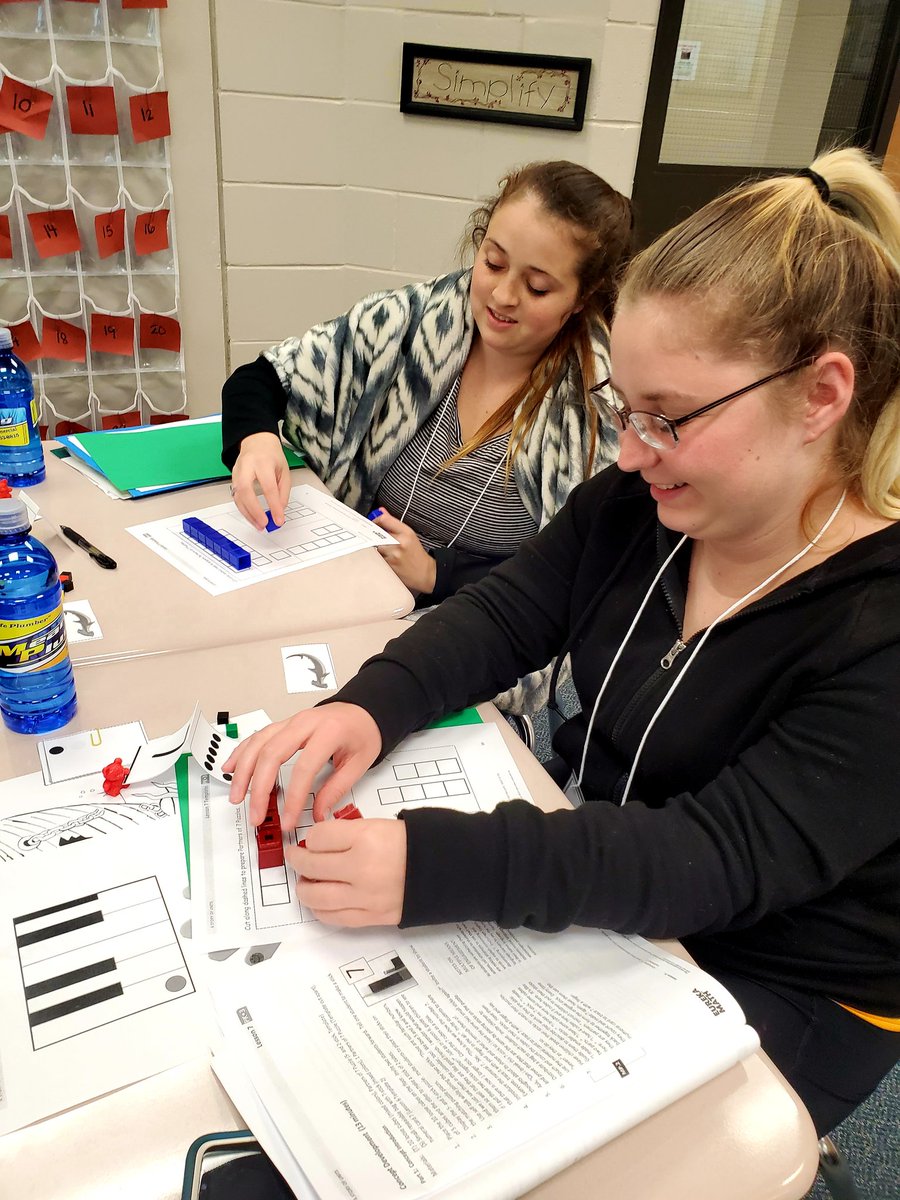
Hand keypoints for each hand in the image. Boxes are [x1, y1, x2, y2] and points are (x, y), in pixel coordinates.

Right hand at [223, 703, 381, 826]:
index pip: (303, 768)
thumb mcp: (359, 763)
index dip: (292, 798)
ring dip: (243, 771)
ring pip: (258, 743)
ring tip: (237, 796)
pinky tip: (230, 767)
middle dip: (259, 788)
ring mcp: (291, 721)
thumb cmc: (363, 732)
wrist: (364, 709)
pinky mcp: (284, 724)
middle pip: (272, 754)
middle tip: (256, 814)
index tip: (287, 820)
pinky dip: (241, 752)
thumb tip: (318, 814)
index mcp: (328, 732)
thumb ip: (337, 789)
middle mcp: (305, 723)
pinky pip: (257, 736)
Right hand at [230, 431, 290, 530]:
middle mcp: (247, 466)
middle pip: (246, 490)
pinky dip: (244, 510)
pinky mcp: (232, 479)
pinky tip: (252, 518)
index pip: (268, 487)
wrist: (256, 441)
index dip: (274, 505)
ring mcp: (236, 472)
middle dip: (254, 511)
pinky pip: (236, 497)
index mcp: (263, 462)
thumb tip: (280, 510)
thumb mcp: (284, 471)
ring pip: (238, 496)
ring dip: (248, 514)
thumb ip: (283, 491)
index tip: (279, 520)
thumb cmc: (271, 456)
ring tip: (259, 525)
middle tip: (264, 524)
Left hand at [286, 818, 406, 926]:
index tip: (311, 839)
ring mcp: (365, 896)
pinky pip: (334, 917)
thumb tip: (319, 844)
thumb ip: (347, 834)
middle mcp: (361, 868)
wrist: (446, 868)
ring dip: (304, 889)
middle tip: (296, 858)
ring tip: (305, 882)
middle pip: (311, 866)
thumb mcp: (379, 825)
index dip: (310, 838)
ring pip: (316, 897)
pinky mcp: (371, 917)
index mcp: (365, 838)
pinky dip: (320, 909)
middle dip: (297, 860)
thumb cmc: (415, 843)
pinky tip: (320, 902)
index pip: (318, 837)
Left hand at [372, 508, 436, 593]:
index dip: (375, 520)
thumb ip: (393, 523)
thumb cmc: (416, 554)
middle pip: (376, 534)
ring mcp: (393, 555)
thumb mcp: (409, 535)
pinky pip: (376, 558)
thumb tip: (381, 511)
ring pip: (374, 547)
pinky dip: (377, 558)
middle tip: (375, 538)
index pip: (384, 520)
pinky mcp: (388, 566)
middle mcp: (400, 543)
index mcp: (406, 533)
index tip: (373, 524)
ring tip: (383, 551)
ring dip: (375, 548)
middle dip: (374, 536)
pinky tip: (384, 559)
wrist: (425, 573)